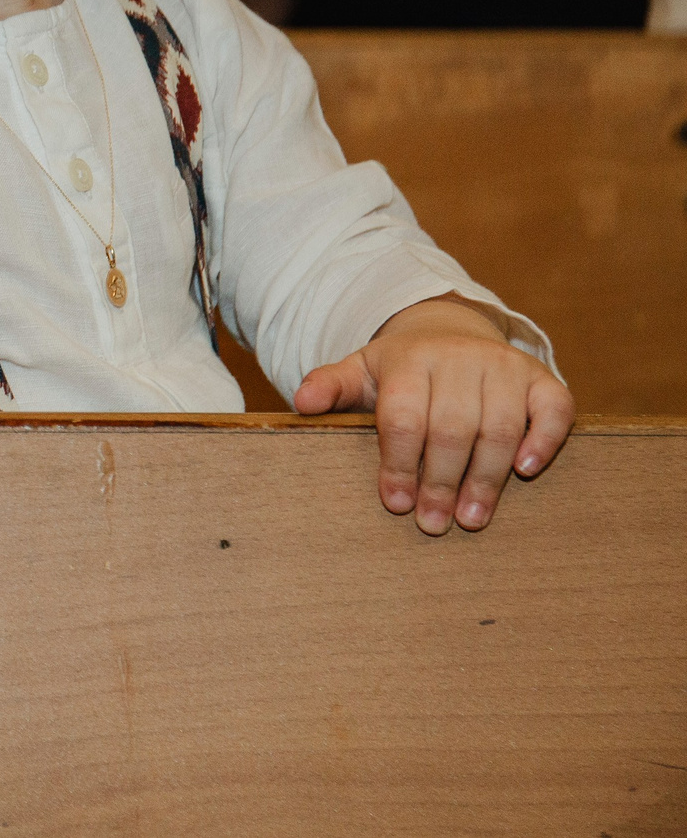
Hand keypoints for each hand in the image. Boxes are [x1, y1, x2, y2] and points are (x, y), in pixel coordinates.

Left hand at [292, 294, 573, 533]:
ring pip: (501, 426)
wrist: (451, 331)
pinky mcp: (541, 377)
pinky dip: (544, 440)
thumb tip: (300, 404)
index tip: (395, 503)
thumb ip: (330, 387)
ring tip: (470, 519)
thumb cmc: (401, 370)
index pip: (403, 416)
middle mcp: (460, 358)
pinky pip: (554, 408)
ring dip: (487, 478)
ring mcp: (504, 365)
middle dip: (441, 482)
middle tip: (433, 524)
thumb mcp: (359, 372)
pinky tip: (527, 472)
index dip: (398, 463)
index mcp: (410, 359)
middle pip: (453, 428)